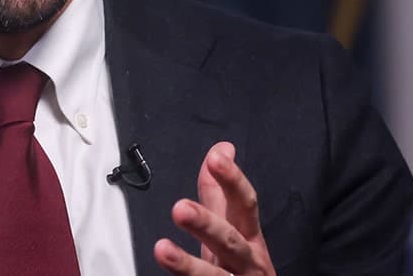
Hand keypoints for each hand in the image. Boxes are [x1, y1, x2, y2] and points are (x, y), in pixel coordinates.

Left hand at [154, 142, 275, 275]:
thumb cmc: (242, 263)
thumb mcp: (232, 225)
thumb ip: (220, 191)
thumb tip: (221, 149)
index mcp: (249, 235)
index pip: (244, 203)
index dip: (232, 180)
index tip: (215, 159)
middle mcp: (247, 260)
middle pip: (230, 240)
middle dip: (206, 223)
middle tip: (180, 208)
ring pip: (214, 275)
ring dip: (188, 264)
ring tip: (163, 250)